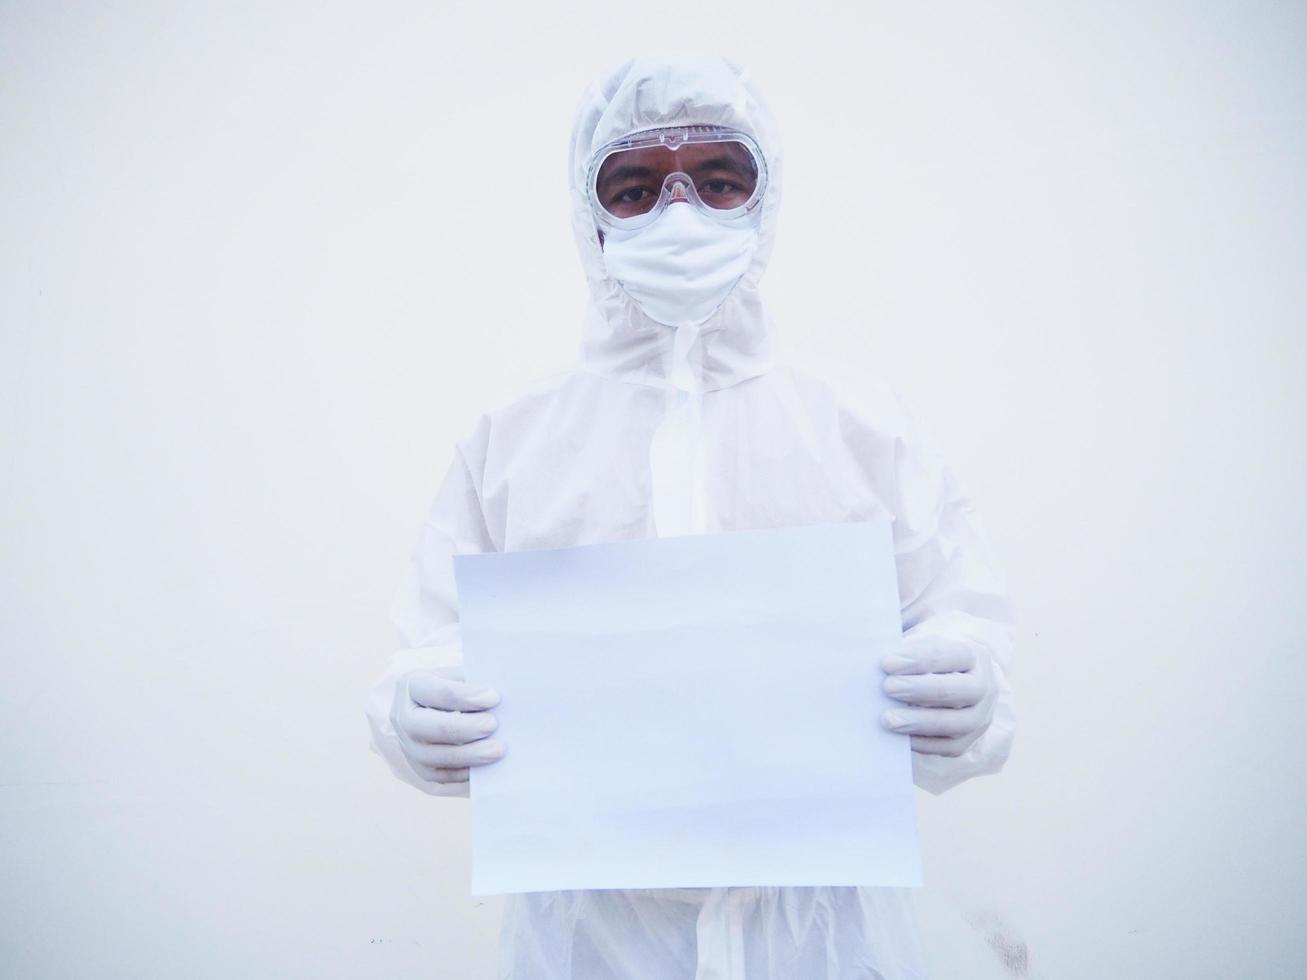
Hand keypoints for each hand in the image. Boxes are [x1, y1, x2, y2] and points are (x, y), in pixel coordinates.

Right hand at [390, 665, 505, 787]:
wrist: (432, 709)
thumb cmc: (453, 688)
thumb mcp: (458, 676)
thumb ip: (474, 683)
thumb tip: (498, 699)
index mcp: (412, 685)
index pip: (439, 692)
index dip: (466, 696)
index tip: (493, 697)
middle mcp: (403, 717)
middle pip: (432, 726)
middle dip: (465, 728)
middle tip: (492, 725)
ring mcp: (408, 746)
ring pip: (436, 756)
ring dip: (470, 754)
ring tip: (498, 750)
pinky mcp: (420, 769)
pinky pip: (441, 777)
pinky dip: (465, 773)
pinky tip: (487, 766)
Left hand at [881, 632, 995, 756]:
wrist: (954, 680)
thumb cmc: (931, 659)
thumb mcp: (923, 642)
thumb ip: (906, 647)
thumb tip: (880, 658)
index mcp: (973, 655)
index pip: (950, 655)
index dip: (919, 659)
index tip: (887, 663)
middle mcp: (984, 686)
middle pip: (957, 690)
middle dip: (920, 690)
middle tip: (888, 688)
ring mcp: (980, 716)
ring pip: (957, 723)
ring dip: (920, 722)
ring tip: (888, 719)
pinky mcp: (970, 741)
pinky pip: (950, 748)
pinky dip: (924, 744)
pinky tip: (900, 738)